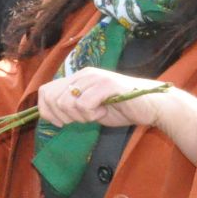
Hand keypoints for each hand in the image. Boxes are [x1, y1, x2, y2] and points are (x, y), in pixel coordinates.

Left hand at [38, 67, 182, 130]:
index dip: (47, 111)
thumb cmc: (122, 108)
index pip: (45, 91)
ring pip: (67, 102)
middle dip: (64, 117)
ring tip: (96, 113)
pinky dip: (92, 115)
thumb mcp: (90, 109)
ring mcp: (94, 78)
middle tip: (84, 119)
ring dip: (80, 116)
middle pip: (53, 98)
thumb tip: (51, 115)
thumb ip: (72, 108)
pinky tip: (104, 111)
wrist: (151, 106)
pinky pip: (84, 104)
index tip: (61, 123)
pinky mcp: (105, 85)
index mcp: (77, 78)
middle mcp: (83, 75)